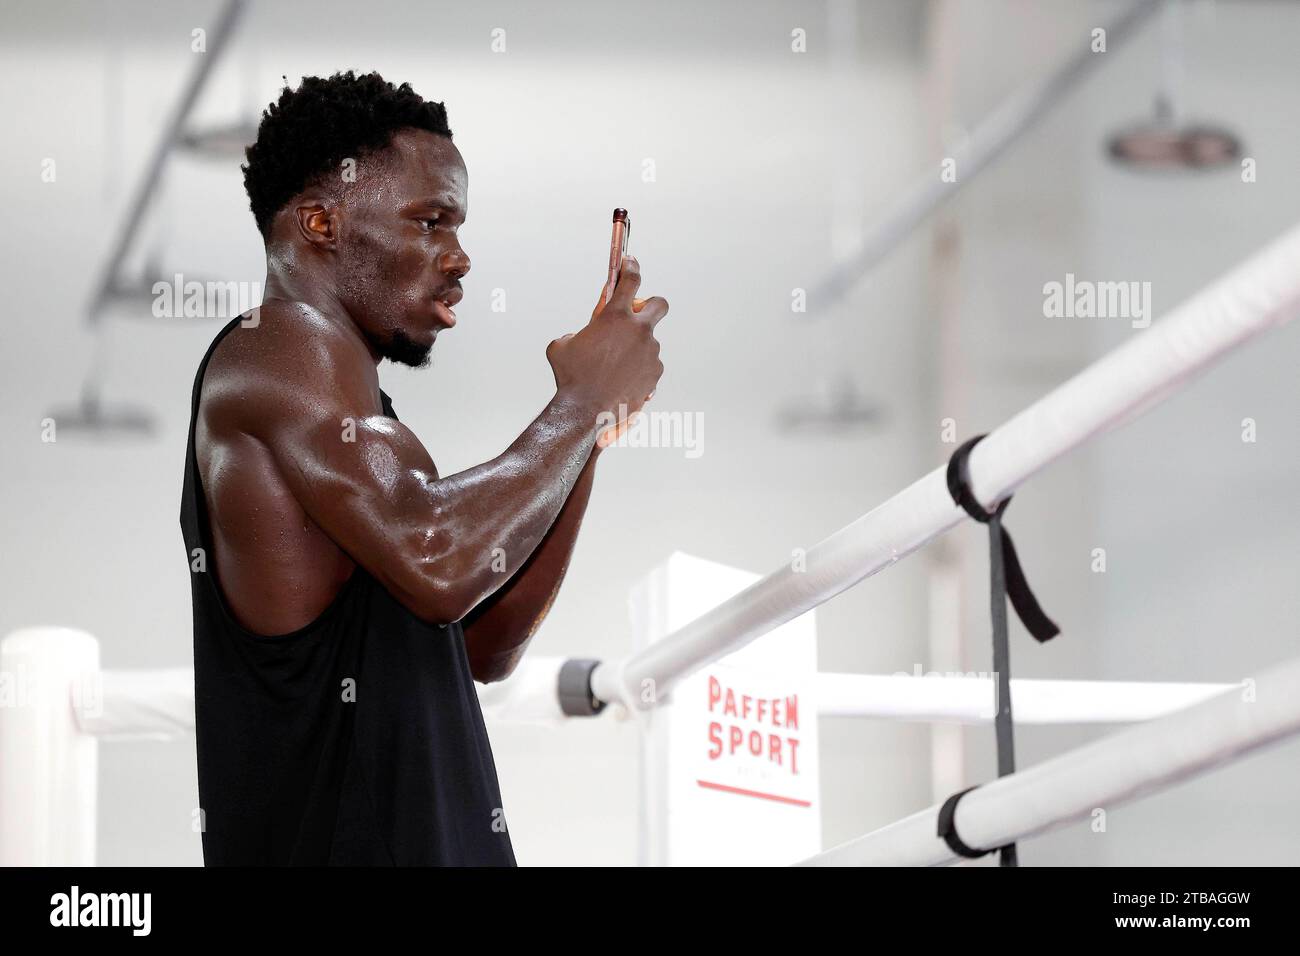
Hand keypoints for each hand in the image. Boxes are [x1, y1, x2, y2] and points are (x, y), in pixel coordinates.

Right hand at [547, 256, 668, 447]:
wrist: (586, 410)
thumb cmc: (571, 377)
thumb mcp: (562, 346)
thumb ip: (576, 333)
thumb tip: (579, 336)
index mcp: (615, 316)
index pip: (630, 279)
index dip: (631, 266)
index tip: (630, 262)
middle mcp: (638, 330)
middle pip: (660, 304)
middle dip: (650, 306)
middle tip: (635, 317)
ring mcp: (650, 352)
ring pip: (648, 342)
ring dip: (635, 348)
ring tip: (614, 367)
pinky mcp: (655, 373)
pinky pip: (648, 365)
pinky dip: (638, 369)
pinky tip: (621, 380)